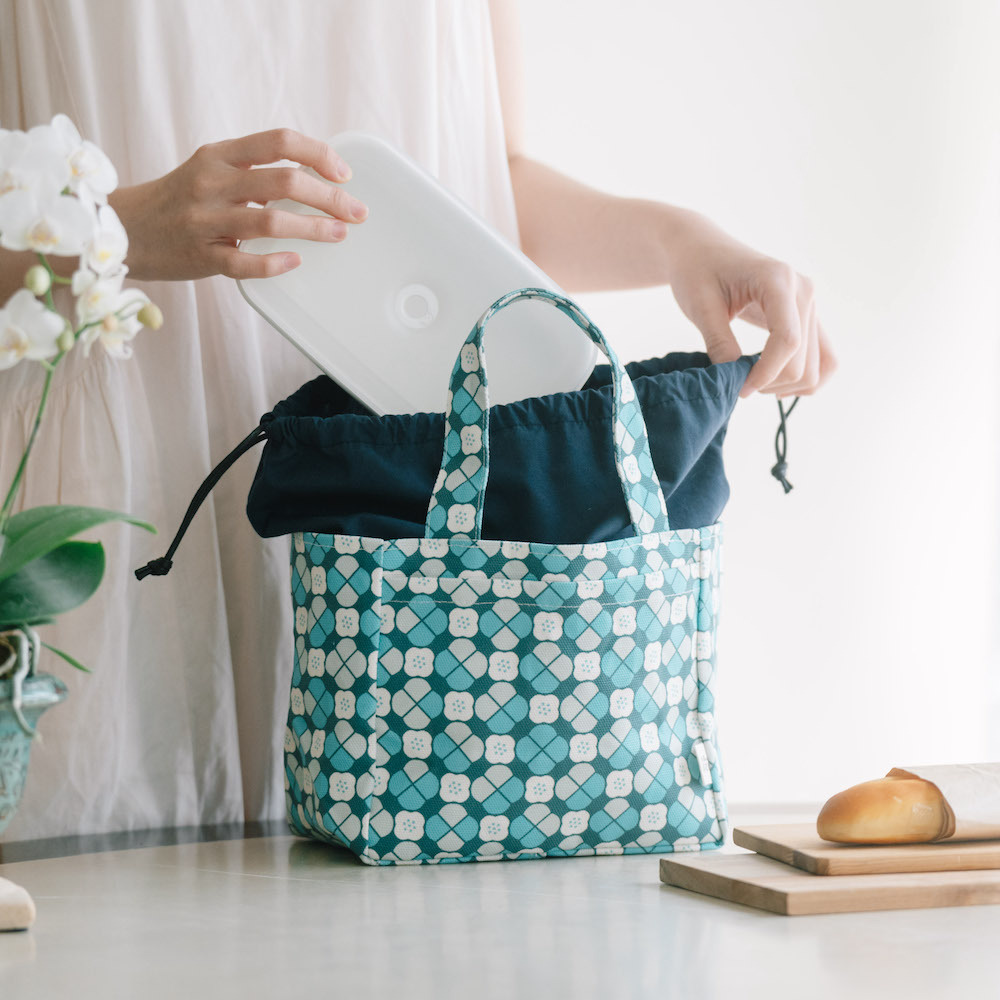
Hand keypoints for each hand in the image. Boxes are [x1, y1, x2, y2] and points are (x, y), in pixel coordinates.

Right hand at [108, 128, 367, 281]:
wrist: (120, 230)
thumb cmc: (177, 201)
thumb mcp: (209, 170)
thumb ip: (252, 170)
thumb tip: (312, 178)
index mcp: (218, 156)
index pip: (278, 142)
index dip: (318, 154)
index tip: (344, 173)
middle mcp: (212, 184)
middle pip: (284, 182)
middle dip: (330, 197)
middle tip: (356, 212)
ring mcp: (205, 221)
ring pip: (271, 221)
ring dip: (313, 229)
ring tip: (338, 234)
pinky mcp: (201, 257)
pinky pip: (245, 263)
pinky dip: (275, 263)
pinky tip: (295, 261)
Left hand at [663, 210, 835, 396]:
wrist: (703, 250)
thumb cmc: (697, 271)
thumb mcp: (700, 307)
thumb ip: (719, 343)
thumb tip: (736, 381)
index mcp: (777, 280)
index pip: (787, 341)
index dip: (765, 374)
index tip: (739, 389)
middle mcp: (803, 290)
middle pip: (804, 359)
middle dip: (772, 382)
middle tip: (738, 386)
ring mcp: (810, 303)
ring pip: (820, 364)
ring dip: (789, 385)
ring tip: (755, 383)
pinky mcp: (809, 315)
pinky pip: (824, 357)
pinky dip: (804, 377)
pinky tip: (774, 381)